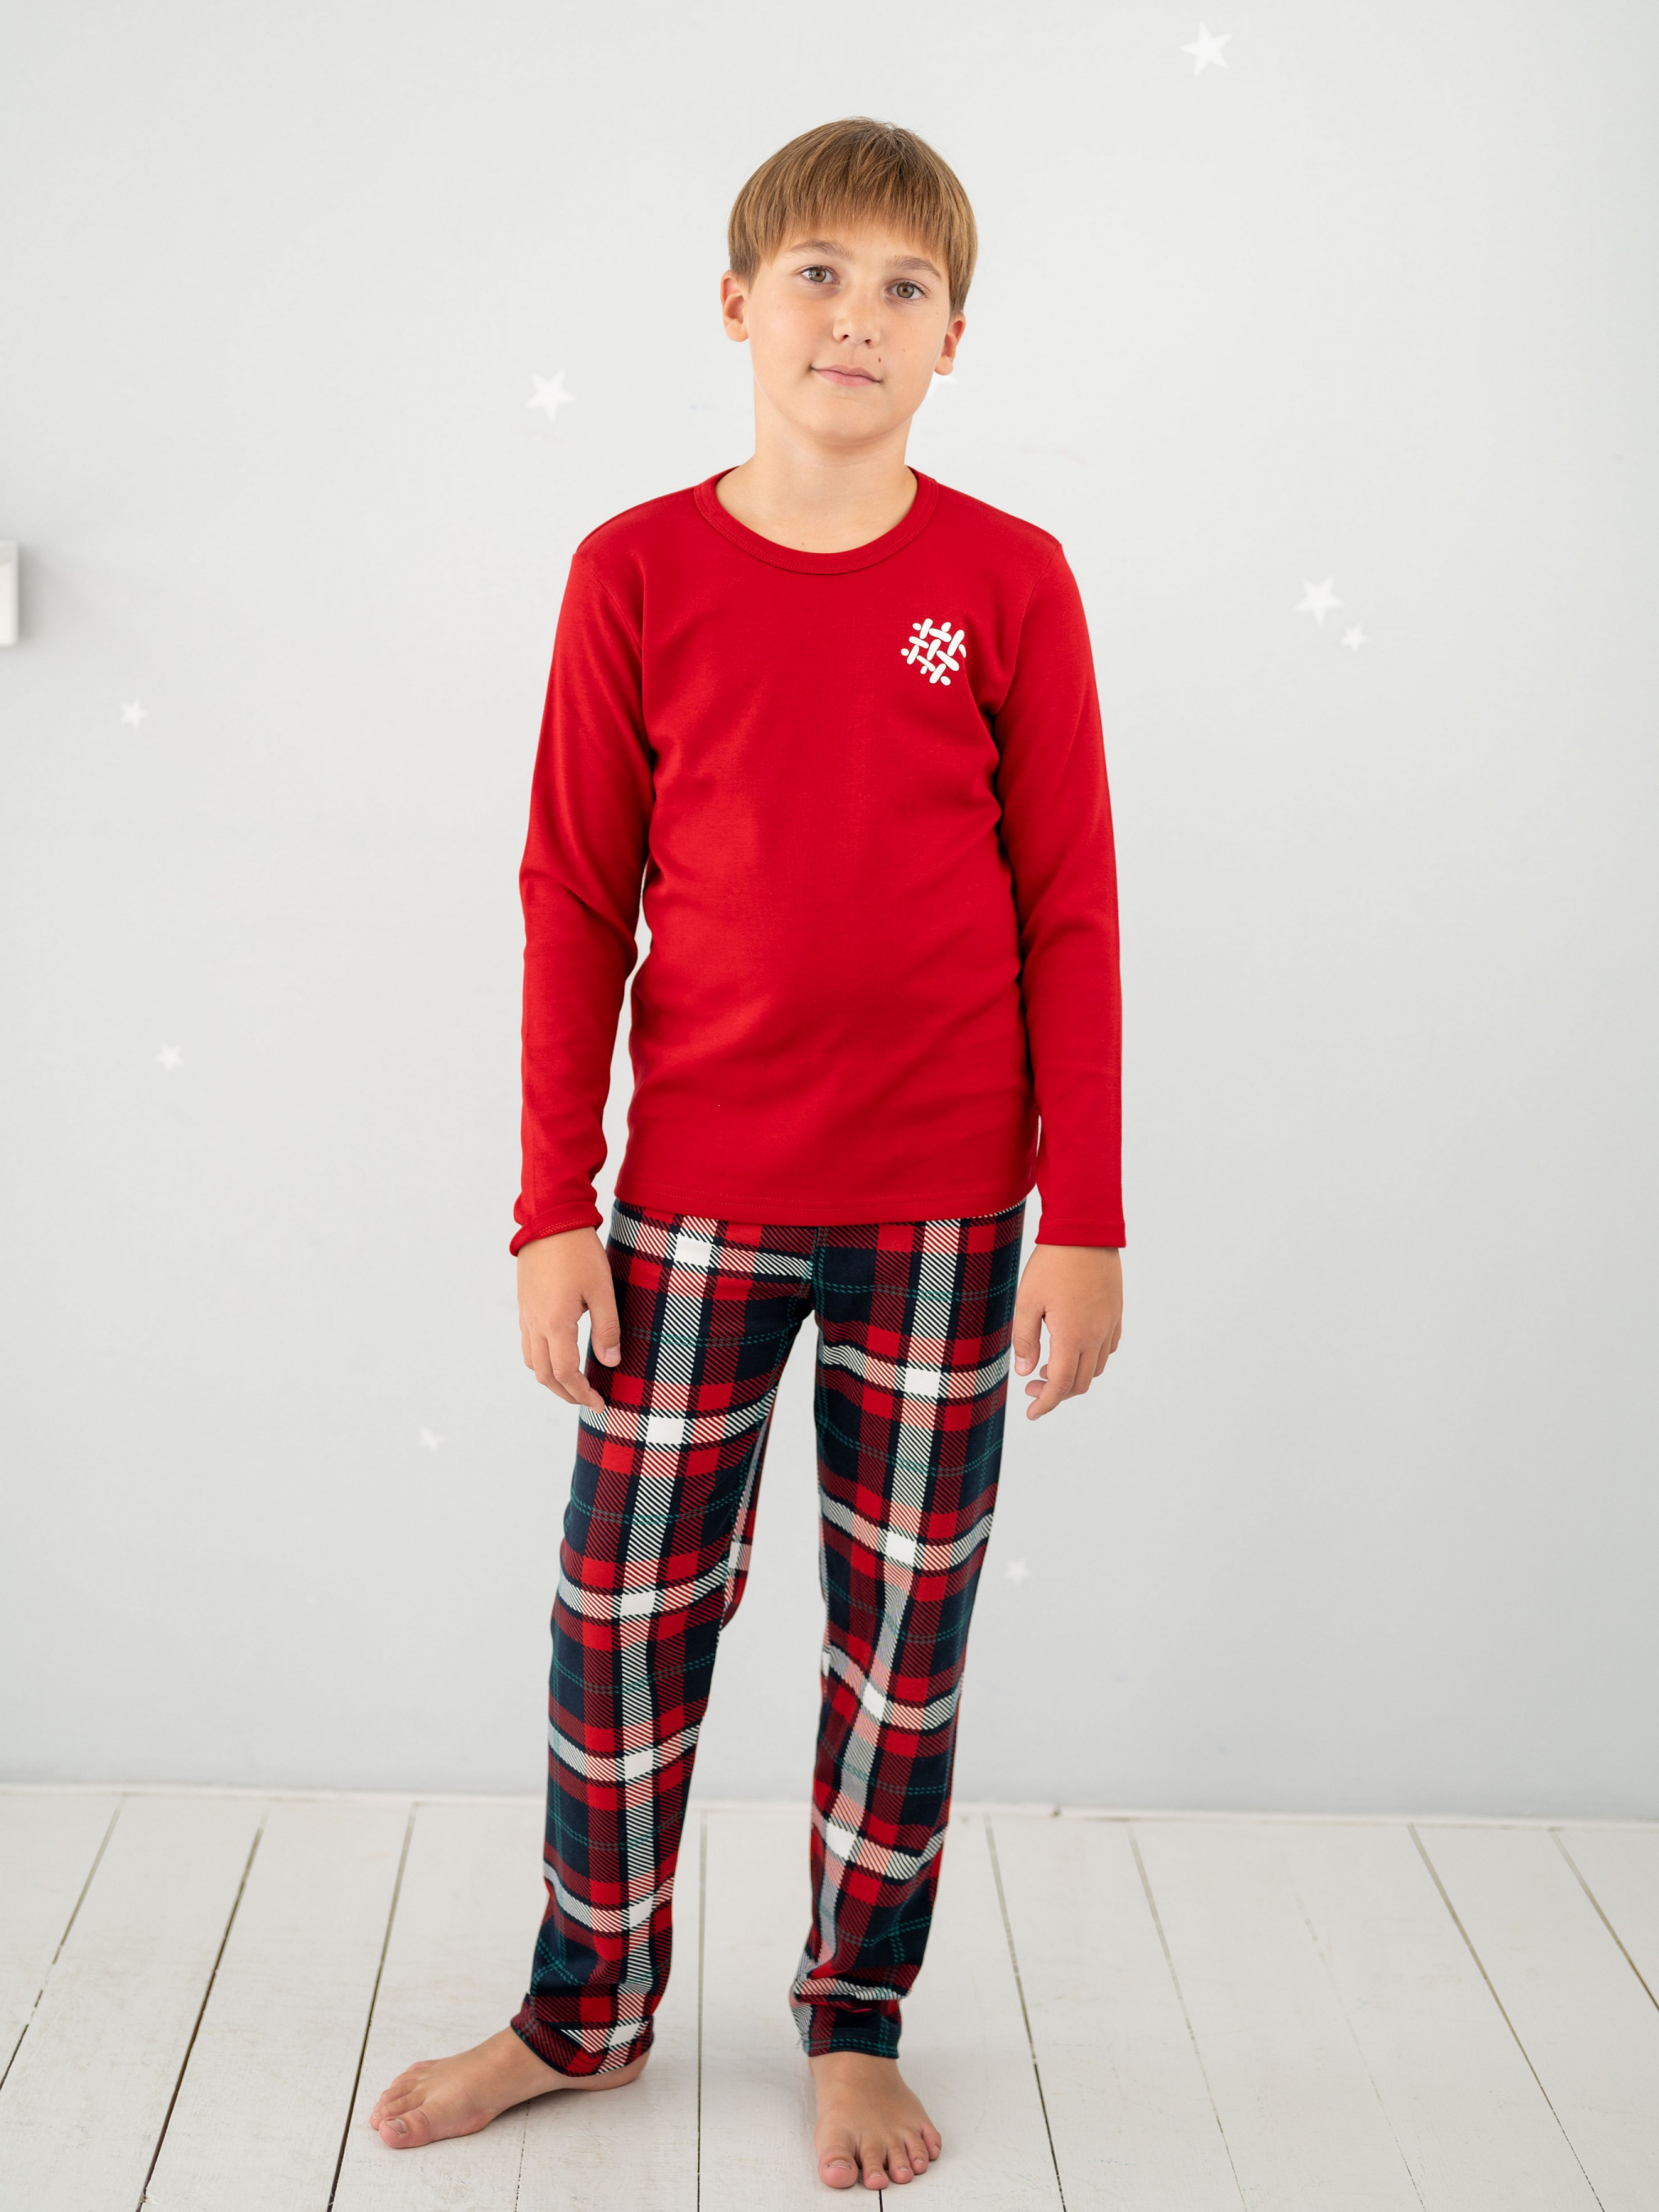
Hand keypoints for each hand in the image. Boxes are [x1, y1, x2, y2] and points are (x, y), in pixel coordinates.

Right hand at [517, 1229, 622, 1408]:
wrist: (550, 1218)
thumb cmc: (579, 1252)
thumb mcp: (602, 1290)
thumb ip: (607, 1329)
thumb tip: (610, 1363)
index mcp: (555, 1323)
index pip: (565, 1373)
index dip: (582, 1394)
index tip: (600, 1404)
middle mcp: (535, 1323)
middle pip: (544, 1375)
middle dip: (566, 1394)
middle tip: (588, 1401)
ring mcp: (526, 1314)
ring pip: (531, 1361)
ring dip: (551, 1379)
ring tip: (574, 1384)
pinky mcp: (525, 1304)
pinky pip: (527, 1343)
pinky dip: (542, 1360)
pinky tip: (559, 1355)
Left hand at [1011, 1245, 1122, 1419]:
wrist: (1085, 1231)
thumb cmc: (1051, 1264)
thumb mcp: (1027, 1301)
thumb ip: (1025, 1340)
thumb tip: (1024, 1371)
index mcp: (1072, 1336)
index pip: (1060, 1385)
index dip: (1045, 1404)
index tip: (1031, 1414)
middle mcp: (1095, 1335)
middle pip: (1080, 1383)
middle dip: (1056, 1393)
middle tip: (1032, 1387)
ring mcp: (1109, 1325)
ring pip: (1096, 1368)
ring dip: (1074, 1377)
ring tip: (1050, 1366)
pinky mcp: (1116, 1313)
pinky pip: (1109, 1348)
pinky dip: (1091, 1359)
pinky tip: (1074, 1348)